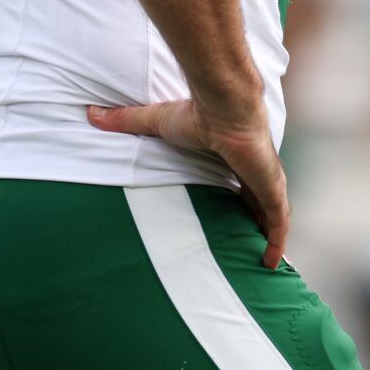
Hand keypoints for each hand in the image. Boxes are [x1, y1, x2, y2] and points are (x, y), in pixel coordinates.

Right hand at [88, 98, 289, 267]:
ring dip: (272, 235)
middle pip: (261, 201)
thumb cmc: (196, 113)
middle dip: (259, 220)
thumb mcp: (156, 122)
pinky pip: (279, 222)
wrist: (223, 107)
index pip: (241, 181)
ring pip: (273, 215)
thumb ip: (127, 121)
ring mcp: (267, 181)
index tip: (237, 212)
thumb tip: (91, 113)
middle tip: (252, 242)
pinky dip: (278, 242)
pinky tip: (272, 263)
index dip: (242, 196)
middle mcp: (254, 170)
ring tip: (268, 261)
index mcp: (234, 157)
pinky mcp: (271, 189)